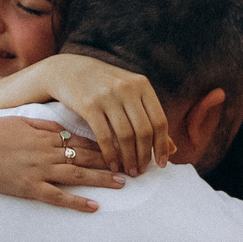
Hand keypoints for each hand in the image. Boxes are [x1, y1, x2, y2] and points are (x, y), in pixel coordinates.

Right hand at [0, 115, 124, 212]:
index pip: (82, 139)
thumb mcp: (19, 121)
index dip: (104, 144)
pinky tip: (93, 207)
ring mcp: (39, 170)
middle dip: (112, 160)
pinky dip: (77, 202)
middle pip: (86, 156)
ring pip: (78, 175)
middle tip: (133, 164)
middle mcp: (47, 151)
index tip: (122, 146)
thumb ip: (42, 125)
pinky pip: (58, 197)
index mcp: (45, 135)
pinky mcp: (28, 188)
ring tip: (122, 183)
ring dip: (102, 179)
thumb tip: (62, 128)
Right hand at [27, 53, 171, 175]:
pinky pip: (105, 137)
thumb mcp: (130, 94)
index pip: (159, 120)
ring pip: (126, 136)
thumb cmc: (105, 86)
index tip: (162, 163)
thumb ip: (150, 118)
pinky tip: (112, 165)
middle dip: (145, 155)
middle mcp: (127, 89)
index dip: (163, 145)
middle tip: (142, 170)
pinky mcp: (89, 106)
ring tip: (130, 171)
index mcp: (142, 85)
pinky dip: (111, 155)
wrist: (69, 70)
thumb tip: (173, 149)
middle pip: (144, 131)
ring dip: (129, 158)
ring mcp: (107, 96)